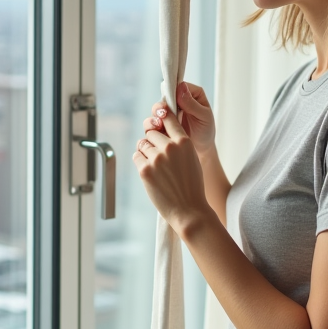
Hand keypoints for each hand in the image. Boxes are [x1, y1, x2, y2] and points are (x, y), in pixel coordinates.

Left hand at [133, 105, 211, 235]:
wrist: (189, 210)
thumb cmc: (191, 185)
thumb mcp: (191, 158)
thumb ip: (178, 143)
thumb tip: (161, 129)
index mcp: (184, 142)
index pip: (168, 118)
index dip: (161, 119)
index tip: (158, 120)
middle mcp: (170, 147)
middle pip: (151, 131)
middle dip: (152, 140)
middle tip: (158, 154)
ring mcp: (156, 158)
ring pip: (142, 144)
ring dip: (146, 152)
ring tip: (156, 166)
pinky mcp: (145, 170)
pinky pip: (136, 156)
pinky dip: (140, 162)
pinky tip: (150, 172)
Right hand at [141, 81, 216, 156]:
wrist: (201, 148)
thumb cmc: (206, 130)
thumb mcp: (203, 116)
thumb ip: (192, 103)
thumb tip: (181, 87)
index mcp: (192, 93)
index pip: (178, 86)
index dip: (171, 93)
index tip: (168, 103)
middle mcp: (179, 99)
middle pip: (165, 96)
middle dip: (161, 106)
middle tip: (161, 115)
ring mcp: (170, 110)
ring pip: (157, 108)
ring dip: (156, 115)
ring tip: (159, 124)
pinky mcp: (164, 121)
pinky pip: (154, 119)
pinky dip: (153, 124)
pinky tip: (157, 130)